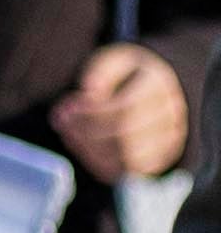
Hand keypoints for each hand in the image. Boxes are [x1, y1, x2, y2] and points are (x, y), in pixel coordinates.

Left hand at [58, 40, 194, 181]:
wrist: (159, 89)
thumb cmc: (130, 74)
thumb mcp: (116, 60)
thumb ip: (101, 71)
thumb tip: (89, 91)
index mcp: (161, 87)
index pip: (126, 110)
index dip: (91, 113)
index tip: (68, 105)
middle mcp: (172, 116)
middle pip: (124, 137)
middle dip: (84, 132)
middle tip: (60, 119)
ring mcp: (169, 141)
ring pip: (125, 160)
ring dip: (87, 149)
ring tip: (68, 131)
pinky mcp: (159, 160)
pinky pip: (125, 172)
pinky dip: (96, 162)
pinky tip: (80, 144)